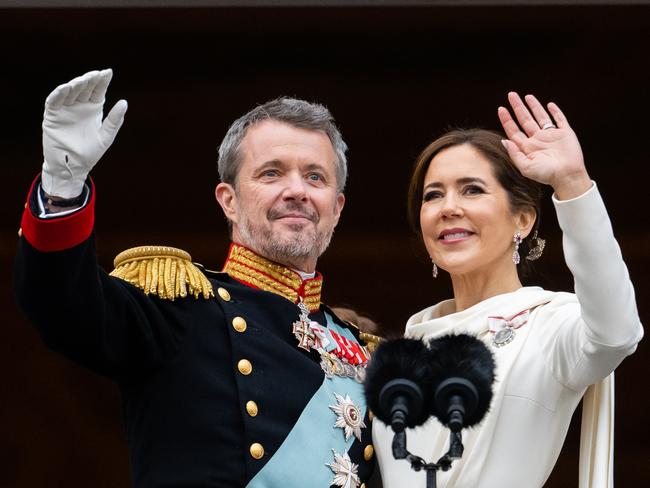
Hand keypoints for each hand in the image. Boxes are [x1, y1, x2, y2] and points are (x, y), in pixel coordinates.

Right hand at [41, 69, 127, 198]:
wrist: (73, 166)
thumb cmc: (91, 152)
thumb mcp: (106, 136)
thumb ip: (115, 120)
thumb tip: (124, 102)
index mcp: (93, 109)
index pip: (98, 91)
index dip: (102, 81)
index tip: (108, 72)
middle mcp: (79, 106)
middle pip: (84, 89)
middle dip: (89, 81)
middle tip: (96, 74)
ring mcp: (65, 109)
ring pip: (69, 92)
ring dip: (75, 85)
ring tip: (83, 80)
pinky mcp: (53, 115)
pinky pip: (54, 102)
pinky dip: (59, 94)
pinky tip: (65, 88)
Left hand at [498, 92, 590, 199]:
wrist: (567, 176)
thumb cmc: (546, 175)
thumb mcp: (525, 167)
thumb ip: (514, 154)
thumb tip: (504, 141)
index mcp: (527, 147)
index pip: (514, 130)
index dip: (507, 120)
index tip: (501, 109)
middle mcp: (538, 139)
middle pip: (525, 119)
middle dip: (517, 107)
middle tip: (511, 95)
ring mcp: (551, 135)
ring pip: (540, 117)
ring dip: (534, 106)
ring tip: (526, 96)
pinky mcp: (565, 133)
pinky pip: (559, 119)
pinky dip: (555, 112)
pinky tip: (549, 105)